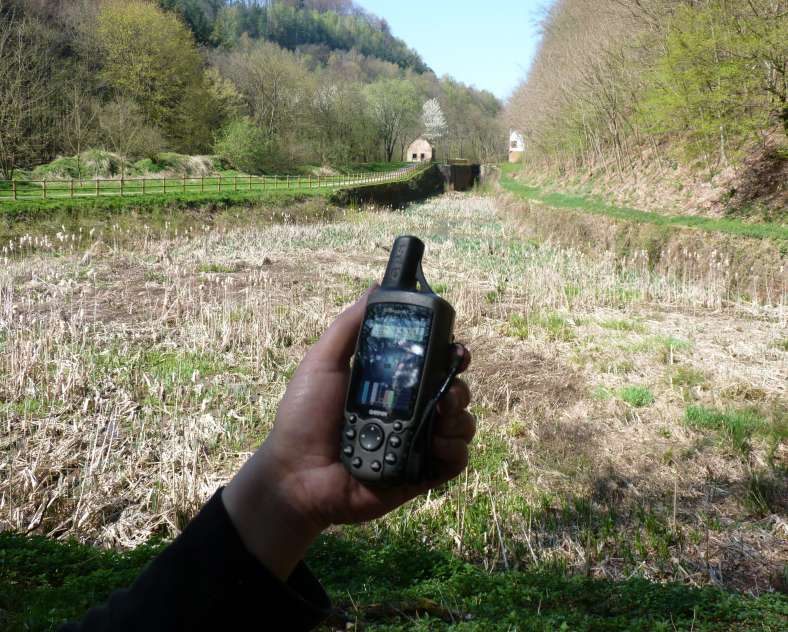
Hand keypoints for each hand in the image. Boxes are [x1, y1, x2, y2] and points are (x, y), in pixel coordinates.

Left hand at [222, 289, 473, 579]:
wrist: (294, 474)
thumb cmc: (303, 417)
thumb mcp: (322, 363)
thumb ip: (349, 327)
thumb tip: (376, 288)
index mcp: (392, 384)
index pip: (435, 364)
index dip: (452, 354)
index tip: (456, 348)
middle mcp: (411, 411)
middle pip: (456, 390)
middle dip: (460, 385)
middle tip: (446, 389)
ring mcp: (418, 443)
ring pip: (462, 423)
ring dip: (459, 417)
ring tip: (438, 418)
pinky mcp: (421, 474)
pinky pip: (456, 460)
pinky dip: (453, 450)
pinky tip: (434, 444)